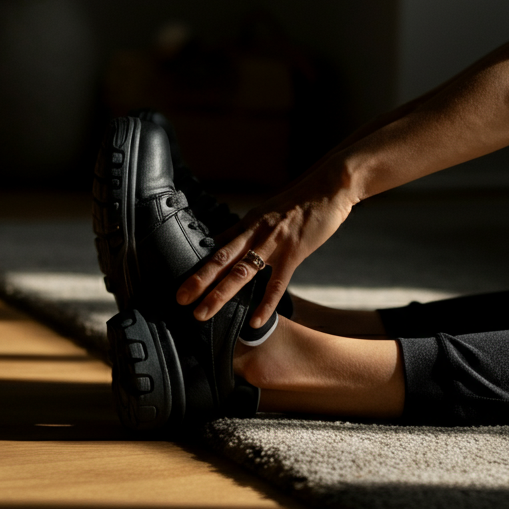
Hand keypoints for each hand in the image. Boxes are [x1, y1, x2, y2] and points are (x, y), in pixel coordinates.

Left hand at [175, 161, 356, 327]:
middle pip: (220, 259)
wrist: (328, 187)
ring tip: (202, 313)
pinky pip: (277, 284)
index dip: (197, 263)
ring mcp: (273, 243)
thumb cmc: (301, 202)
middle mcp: (255, 233)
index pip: (216, 246)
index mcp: (247, 224)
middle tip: (179, 298)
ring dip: (219, 294)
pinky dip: (265, 304)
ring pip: (240, 272)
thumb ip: (250, 231)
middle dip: (197, 280)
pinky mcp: (293, 252)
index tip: (180, 280)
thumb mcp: (268, 213)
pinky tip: (255, 321)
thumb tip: (229, 243)